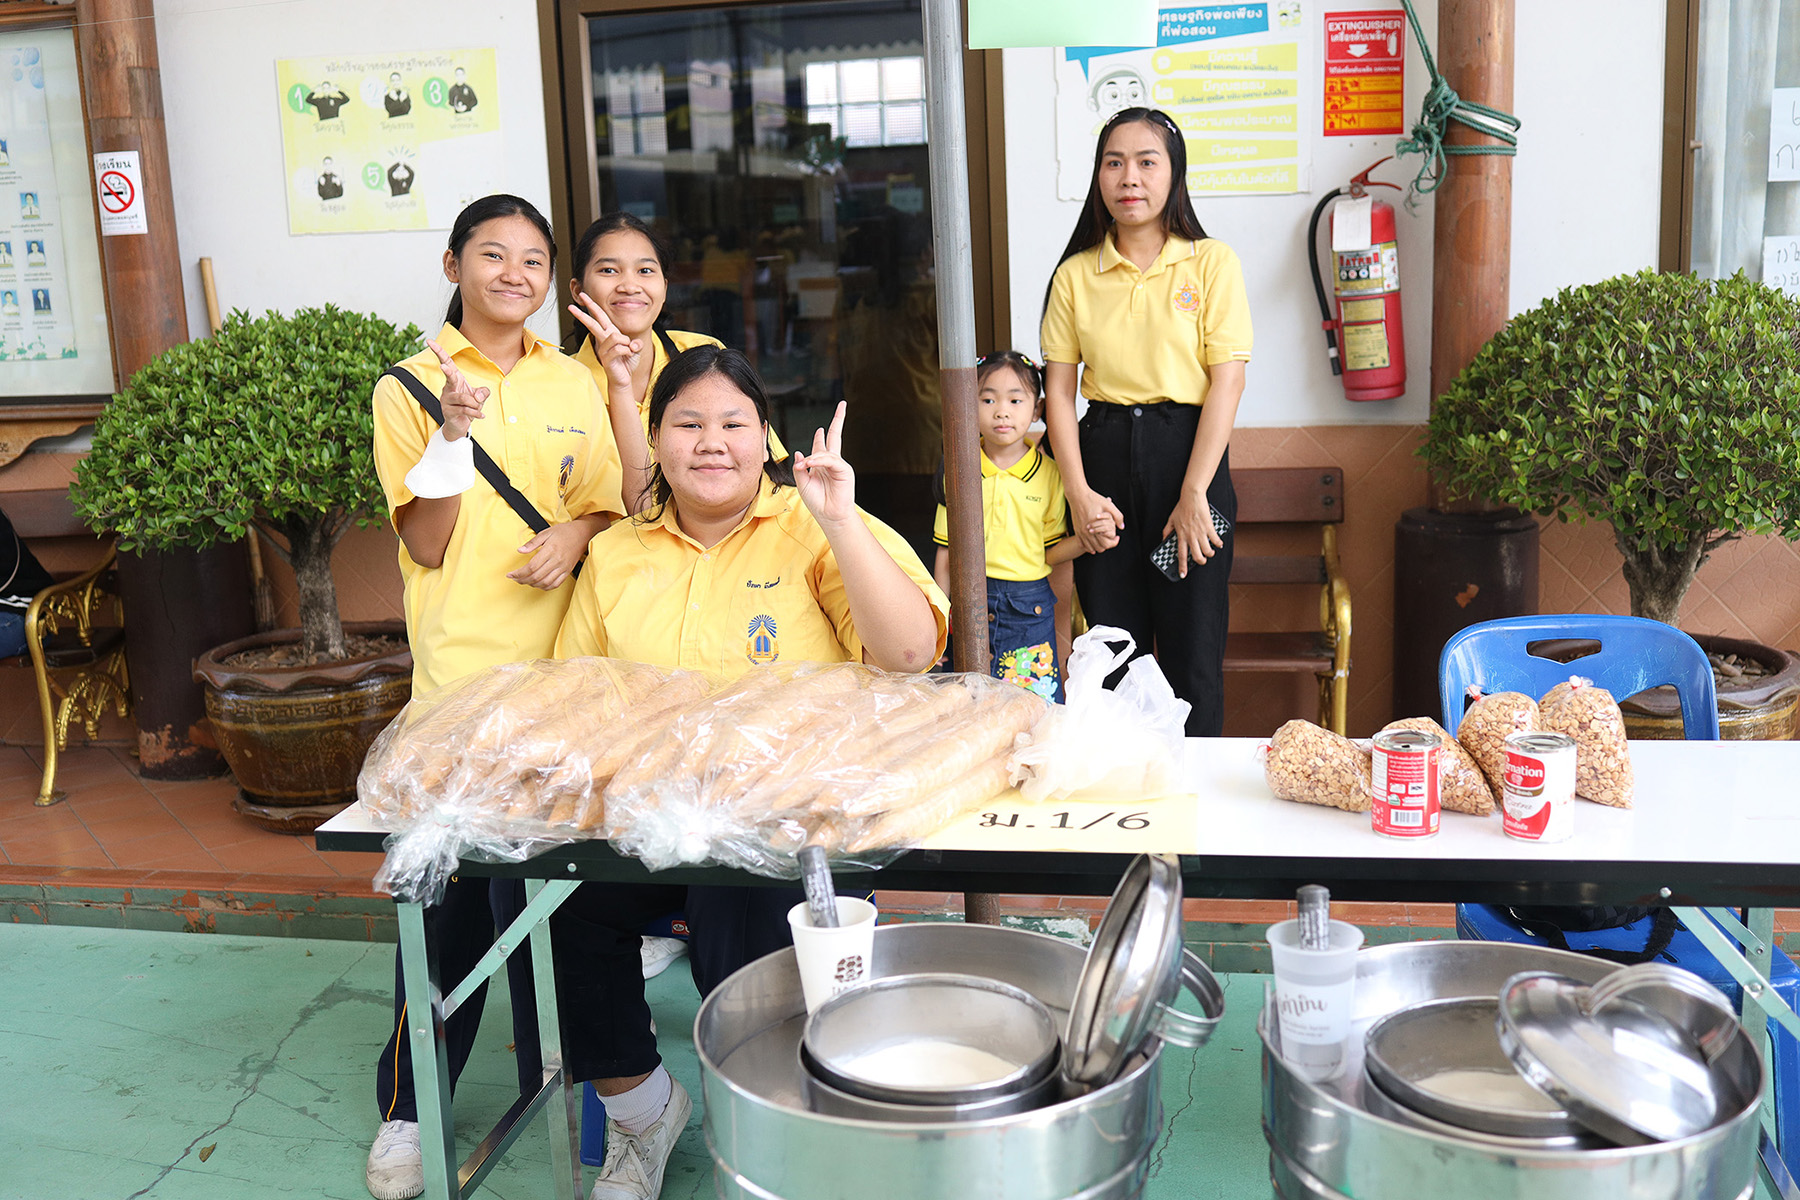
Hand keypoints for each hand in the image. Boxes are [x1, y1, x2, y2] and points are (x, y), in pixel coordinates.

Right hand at [427, 338, 487, 439]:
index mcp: (454, 379)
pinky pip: (464, 409)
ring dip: (475, 403)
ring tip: (478, 407)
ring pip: (463, 397)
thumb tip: (478, 396)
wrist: (461, 424)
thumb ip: (484, 392)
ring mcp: (446, 400)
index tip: (429, 341)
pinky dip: (476, 413)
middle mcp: (448, 388)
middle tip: (444, 366)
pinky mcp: (448, 411)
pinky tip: (481, 416)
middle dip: (447, 371)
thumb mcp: (480, 396)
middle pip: (448, 376)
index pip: (446, 362)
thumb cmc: (469, 406)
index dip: (439, 352)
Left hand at [506, 521, 590, 589]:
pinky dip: (545, 587)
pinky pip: (555, 584)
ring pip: (545, 582)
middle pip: (536, 576)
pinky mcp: (567, 571)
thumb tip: (520, 550)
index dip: (519, 573)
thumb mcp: (546, 532)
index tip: (511, 574)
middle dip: (522, 580)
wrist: (583, 534)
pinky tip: (538, 584)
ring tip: (524, 581)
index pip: (531, 567)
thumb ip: (532, 543)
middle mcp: (557, 561)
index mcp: (550, 550)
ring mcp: (563, 568)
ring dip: (532, 584)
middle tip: (515, 579)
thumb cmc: (564, 532)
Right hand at [568, 292, 641, 396]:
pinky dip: (628, 352)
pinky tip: (628, 356)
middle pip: (593, 323)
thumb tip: (633, 343)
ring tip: (629, 350)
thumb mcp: (635, 349)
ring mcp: (603, 349)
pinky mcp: (606, 359)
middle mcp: (604, 340)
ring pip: (615, 336)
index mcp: (609, 333)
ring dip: (626, 343)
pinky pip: (620, 349)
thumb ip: (636, 343)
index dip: (592, 306)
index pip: (600, 317)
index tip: (583, 296)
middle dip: (583, 314)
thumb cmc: (627, 363)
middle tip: (571, 306)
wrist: (624, 379)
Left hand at [792, 401, 855, 527]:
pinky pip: (830, 460)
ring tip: (804, 467)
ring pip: (825, 452)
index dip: (821, 435)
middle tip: (843, 405)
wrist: (829, 515)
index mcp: (821, 464)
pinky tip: (810, 464)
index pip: (822, 444)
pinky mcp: (844, 469)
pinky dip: (818, 461)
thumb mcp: (802, 483)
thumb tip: (800, 453)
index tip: (820, 428)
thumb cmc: (817, 502)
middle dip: (838, 420)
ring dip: (812, 458)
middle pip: (835, 435)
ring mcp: (839, 464)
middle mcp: (832, 462)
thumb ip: (800, 467)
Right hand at [1068, 487, 1123, 555]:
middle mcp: (1087, 532)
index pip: (1105, 544)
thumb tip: (1122, 527)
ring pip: (1089, 547)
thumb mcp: (1109, 506)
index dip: (1113, 543)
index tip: (1117, 537)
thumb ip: (1117, 516)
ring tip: (1103, 542)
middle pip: (1098, 548)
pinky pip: (1081, 543)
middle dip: (1106, 546)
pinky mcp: (1076, 529)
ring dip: (1096, 547)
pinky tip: (1092, 544)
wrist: (1078, 495)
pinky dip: (1087, 546)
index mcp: (1096, 527)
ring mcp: (1080, 531)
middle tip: (1110, 539)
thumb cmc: (1094, 499)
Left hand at [1162, 490, 1222, 578]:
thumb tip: (1163, 540)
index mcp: (1180, 535)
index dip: (1182, 566)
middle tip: (1202, 561)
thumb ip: (1166, 531)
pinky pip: (1216, 539)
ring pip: (1207, 551)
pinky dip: (1218, 544)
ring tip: (1210, 553)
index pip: (1181, 555)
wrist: (1191, 497)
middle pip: (1196, 556)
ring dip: (1210, 554)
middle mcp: (1190, 536)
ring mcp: (1200, 532)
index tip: (1182, 575)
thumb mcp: (1171, 520)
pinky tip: (1219, 544)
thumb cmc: (1181, 507)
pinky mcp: (1209, 527)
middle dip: (1201, 562)